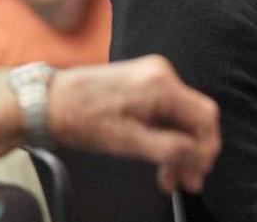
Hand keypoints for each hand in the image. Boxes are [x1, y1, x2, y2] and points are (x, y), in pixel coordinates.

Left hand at [47, 55, 220, 192]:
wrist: (49, 101)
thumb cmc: (84, 121)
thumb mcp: (128, 142)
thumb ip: (169, 148)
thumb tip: (198, 156)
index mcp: (162, 85)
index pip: (205, 115)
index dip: (207, 147)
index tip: (199, 173)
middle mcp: (163, 74)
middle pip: (195, 116)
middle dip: (192, 152)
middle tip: (186, 183)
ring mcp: (154, 76)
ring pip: (181, 116)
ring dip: (179, 147)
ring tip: (169, 178)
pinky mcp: (144, 82)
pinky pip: (167, 111)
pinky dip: (166, 135)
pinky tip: (159, 158)